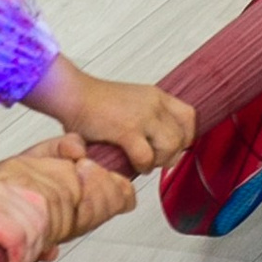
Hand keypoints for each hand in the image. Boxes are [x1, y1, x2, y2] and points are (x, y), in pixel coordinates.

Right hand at [30, 53, 196, 170]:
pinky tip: (133, 164)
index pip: (190, 117)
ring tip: (144, 162)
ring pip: (170, 147)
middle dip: (172, 154)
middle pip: (183, 136)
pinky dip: (142, 166)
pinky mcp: (127, 129)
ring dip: (158, 161)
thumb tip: (161, 145)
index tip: (174, 146)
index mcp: (157, 96)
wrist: (72, 95)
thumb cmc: (95, 104)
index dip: (185, 136)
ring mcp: (142, 116)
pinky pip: (146, 156)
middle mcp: (154, 104)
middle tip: (155, 159)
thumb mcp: (132, 102)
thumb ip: (149, 119)